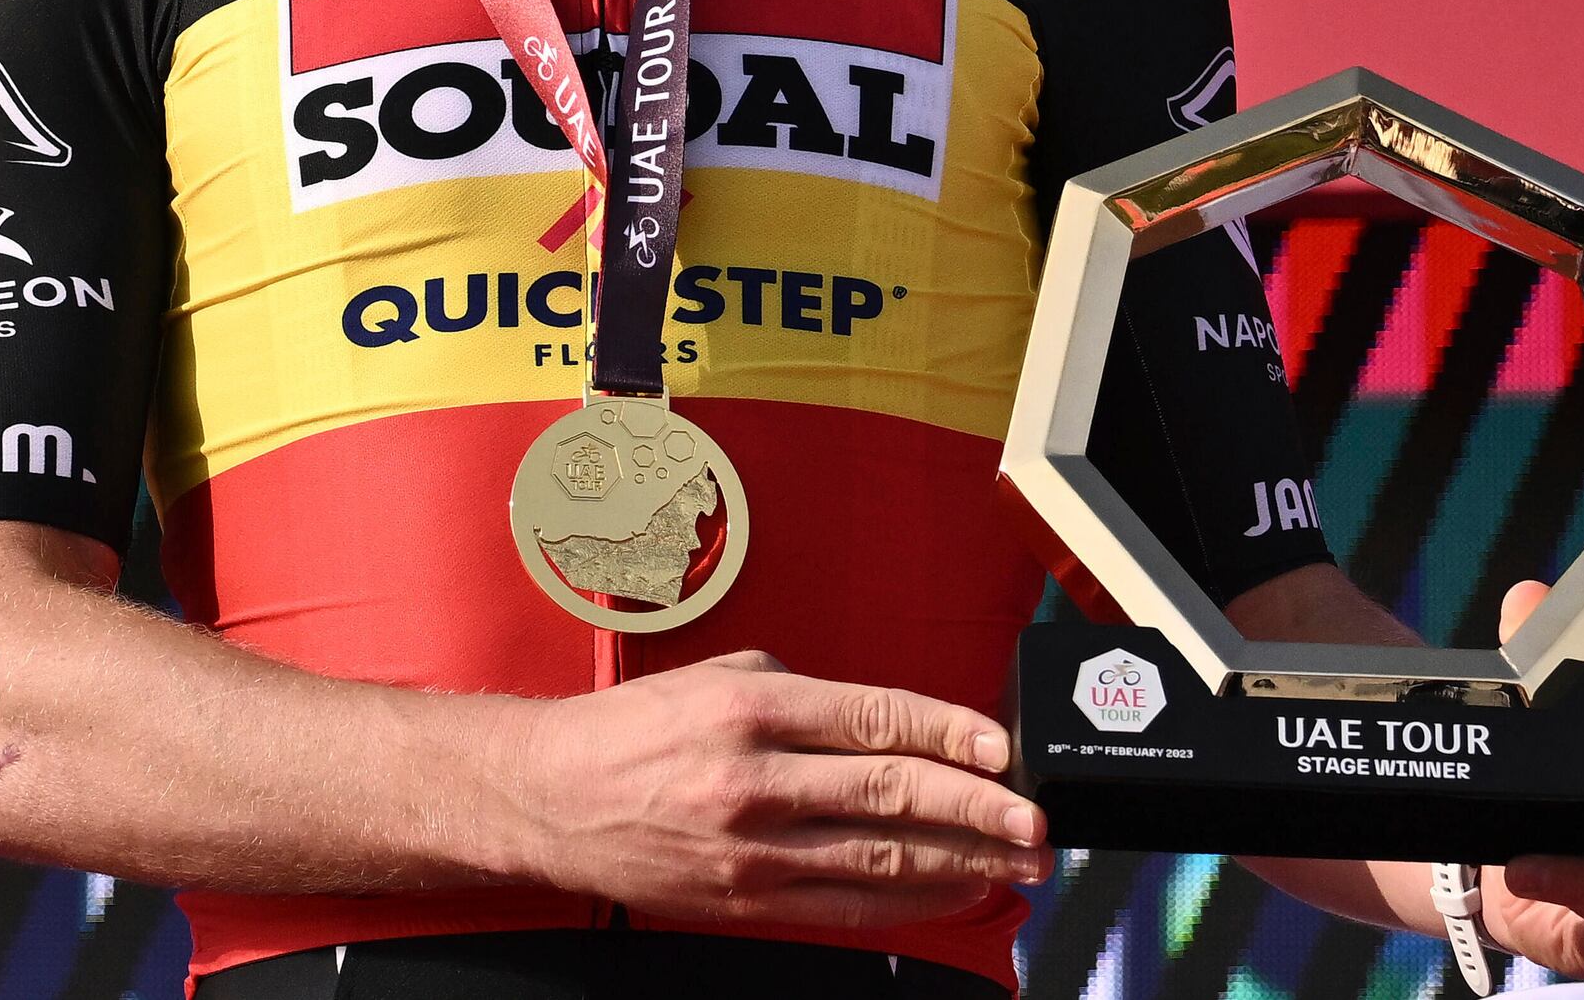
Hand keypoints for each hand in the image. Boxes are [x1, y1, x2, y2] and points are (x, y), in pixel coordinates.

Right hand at [490, 649, 1049, 929]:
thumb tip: (887, 722)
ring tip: (1018, 860)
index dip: (950, 731)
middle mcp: (756, 780)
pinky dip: (910, 901)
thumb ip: (803, 695)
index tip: (1002, 743)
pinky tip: (955, 890)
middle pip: (892, 794)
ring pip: (880, 859)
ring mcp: (752, 850)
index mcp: (752, 710)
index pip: (875, 718)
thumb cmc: (633, 730)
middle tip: (1035, 817)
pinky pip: (846, 907)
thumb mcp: (718, 678)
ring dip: (962, 861)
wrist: (548, 798)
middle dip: (978, 808)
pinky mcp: (745, 901)